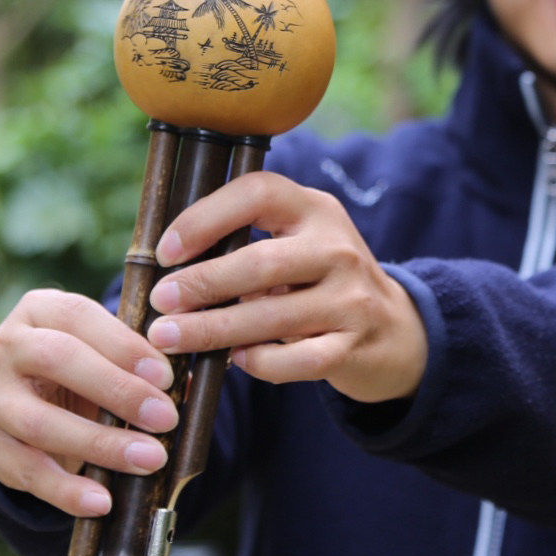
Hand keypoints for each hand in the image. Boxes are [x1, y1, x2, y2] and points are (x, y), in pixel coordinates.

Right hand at [0, 288, 178, 516]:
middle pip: (56, 361)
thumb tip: (191, 384)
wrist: (34, 398)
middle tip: (165, 418)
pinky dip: (66, 490)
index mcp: (40, 309)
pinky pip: (26, 471)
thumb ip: (143, 360)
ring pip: (38, 422)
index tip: (167, 376)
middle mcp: (7, 346)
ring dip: (99, 444)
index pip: (78, 317)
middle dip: (117, 391)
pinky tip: (102, 500)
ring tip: (149, 460)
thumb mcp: (110, 351)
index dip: (124, 346)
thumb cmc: (87, 365)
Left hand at [146, 171, 427, 403]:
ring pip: (271, 316)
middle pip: (260, 262)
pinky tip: (234, 360)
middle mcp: (337, 248)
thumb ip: (248, 243)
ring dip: (213, 329)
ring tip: (169, 338)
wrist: (395, 328)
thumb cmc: (321, 282)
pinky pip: (295, 359)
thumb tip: (166, 265)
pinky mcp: (353, 346)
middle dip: (201, 284)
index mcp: (315, 210)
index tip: (166, 250)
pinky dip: (258, 362)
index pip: (258, 194)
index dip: (205, 217)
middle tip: (160, 302)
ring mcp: (350, 299)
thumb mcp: (298, 243)